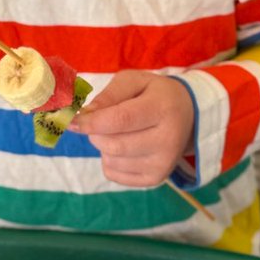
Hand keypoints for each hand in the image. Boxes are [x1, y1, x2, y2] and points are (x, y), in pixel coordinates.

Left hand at [69, 71, 194, 187]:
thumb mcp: (134, 81)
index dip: (91, 122)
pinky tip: (124, 147)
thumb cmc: (154, 94)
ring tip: (117, 133)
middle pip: (113, 144)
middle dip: (95, 133)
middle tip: (99, 122)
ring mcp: (163, 164)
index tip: (72, 121)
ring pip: (112, 160)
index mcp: (162, 109)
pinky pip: (114, 174)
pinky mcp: (155, 179)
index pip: (121, 120)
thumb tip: (86, 115)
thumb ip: (109, 94)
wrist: (187, 116)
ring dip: (103, 146)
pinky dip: (110, 160)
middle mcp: (167, 140)